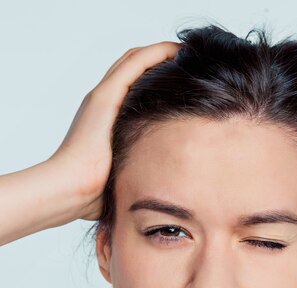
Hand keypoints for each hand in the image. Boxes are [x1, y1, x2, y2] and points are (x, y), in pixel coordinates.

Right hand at [49, 41, 181, 220]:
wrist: (71, 191)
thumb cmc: (95, 192)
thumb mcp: (125, 173)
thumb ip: (139, 168)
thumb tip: (164, 184)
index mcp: (107, 120)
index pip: (133, 88)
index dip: (156, 78)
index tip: (184, 80)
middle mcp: (103, 104)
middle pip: (134, 70)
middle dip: (161, 62)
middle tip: (189, 61)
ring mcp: (102, 98)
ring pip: (134, 61)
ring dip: (161, 52)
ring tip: (187, 52)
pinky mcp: (104, 98)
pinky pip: (134, 64)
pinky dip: (156, 53)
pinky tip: (176, 51)